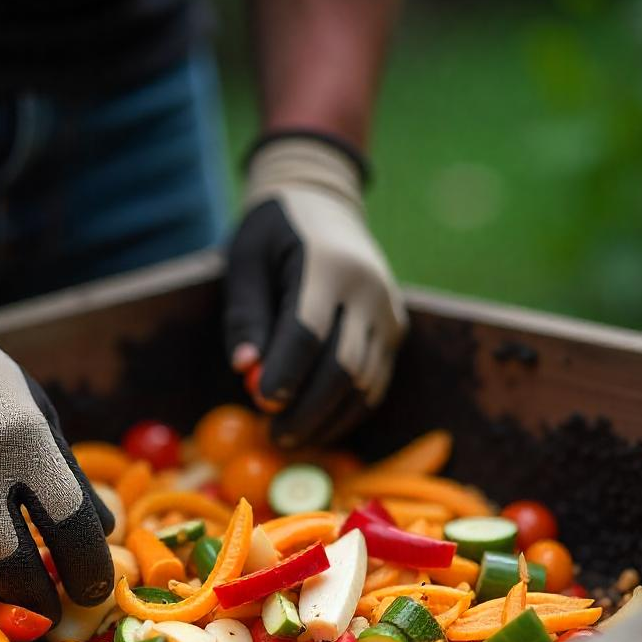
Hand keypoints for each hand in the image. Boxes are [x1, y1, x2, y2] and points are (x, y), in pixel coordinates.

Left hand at [224, 134, 406, 446]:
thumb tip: (247, 372)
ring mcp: (389, 311)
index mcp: (326, 263)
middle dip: (307, 409)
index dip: (286, 372)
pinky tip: (317, 423)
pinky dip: (347, 410)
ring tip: (289, 435)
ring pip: (364, 382)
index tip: (261, 403)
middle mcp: (369, 288)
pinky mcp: (397, 330)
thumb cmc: (273, 235)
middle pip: (343, 365)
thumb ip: (245, 316)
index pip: (308, 330)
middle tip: (274, 436)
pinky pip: (376, 382)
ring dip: (327, 418)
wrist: (325, 205)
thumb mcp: (245, 262)